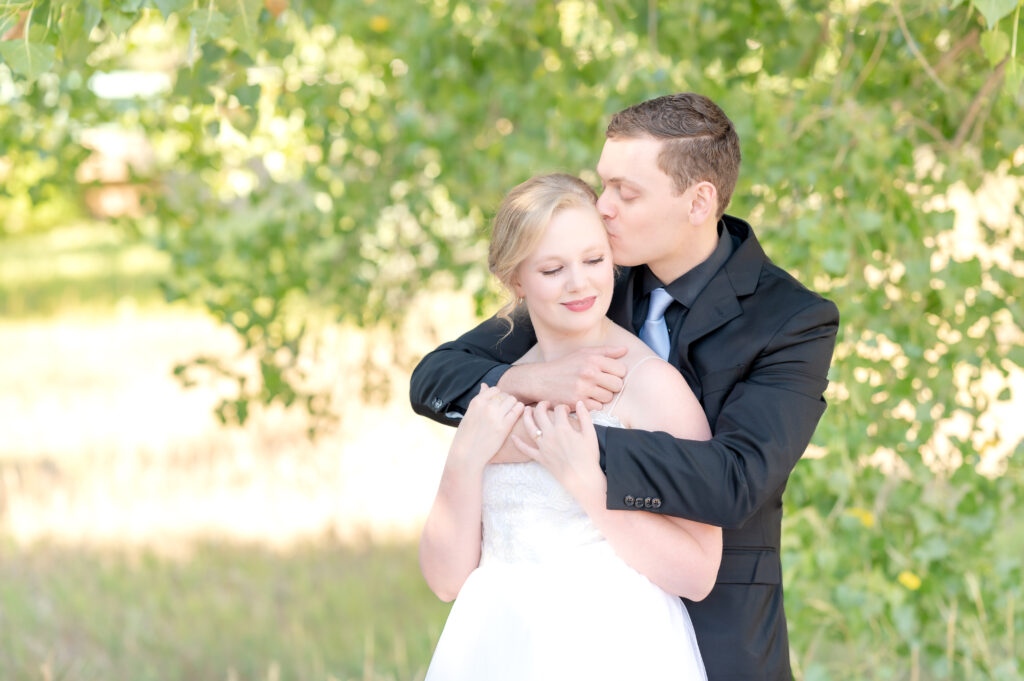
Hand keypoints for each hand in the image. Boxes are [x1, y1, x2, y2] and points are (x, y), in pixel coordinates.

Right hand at [449, 384, 524, 470]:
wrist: (466, 454)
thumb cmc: (466, 436)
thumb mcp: (469, 414)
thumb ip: (479, 399)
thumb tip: (484, 385)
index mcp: (476, 402)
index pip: (494, 390)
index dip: (498, 397)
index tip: (498, 405)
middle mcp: (487, 406)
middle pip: (505, 395)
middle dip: (507, 402)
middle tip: (505, 411)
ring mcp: (496, 415)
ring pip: (513, 400)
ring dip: (513, 405)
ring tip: (510, 414)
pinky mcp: (504, 426)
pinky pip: (517, 410)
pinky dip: (520, 410)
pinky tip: (518, 416)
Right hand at [499, 347, 627, 410]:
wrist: (541, 380)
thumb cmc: (564, 366)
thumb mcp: (583, 353)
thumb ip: (606, 351)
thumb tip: (625, 350)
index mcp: (592, 359)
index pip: (621, 370)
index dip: (616, 374)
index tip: (607, 375)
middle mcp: (589, 373)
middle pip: (618, 385)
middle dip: (611, 386)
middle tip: (601, 384)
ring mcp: (583, 388)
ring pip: (608, 397)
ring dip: (602, 396)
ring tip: (591, 391)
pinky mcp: (577, 402)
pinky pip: (598, 407)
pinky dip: (593, 405)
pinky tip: (585, 399)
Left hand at [511, 401, 602, 497]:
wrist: (582, 478)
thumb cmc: (588, 457)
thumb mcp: (591, 434)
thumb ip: (585, 416)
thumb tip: (579, 403)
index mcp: (563, 428)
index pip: (558, 410)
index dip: (562, 407)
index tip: (566, 410)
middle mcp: (550, 435)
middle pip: (540, 414)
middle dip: (542, 405)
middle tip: (545, 404)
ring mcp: (543, 446)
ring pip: (530, 427)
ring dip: (526, 416)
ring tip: (526, 410)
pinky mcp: (540, 457)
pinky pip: (526, 450)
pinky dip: (518, 443)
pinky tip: (513, 437)